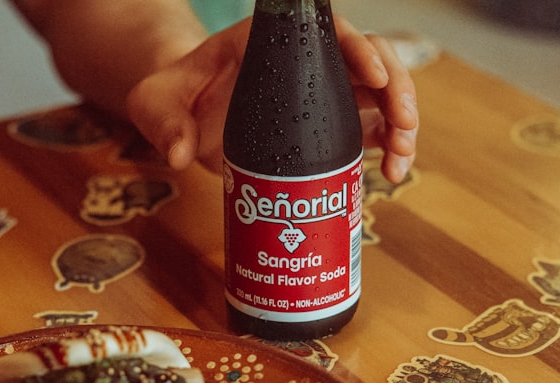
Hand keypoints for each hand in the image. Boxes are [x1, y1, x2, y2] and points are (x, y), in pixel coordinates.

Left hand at [126, 15, 418, 182]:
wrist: (179, 114)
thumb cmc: (171, 95)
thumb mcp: (155, 102)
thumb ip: (162, 122)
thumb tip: (178, 153)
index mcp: (270, 42)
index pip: (327, 34)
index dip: (359, 51)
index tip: (377, 79)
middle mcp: (305, 62)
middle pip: (370, 60)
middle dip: (397, 91)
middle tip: (404, 129)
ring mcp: (318, 92)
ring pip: (377, 94)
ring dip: (399, 123)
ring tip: (400, 163)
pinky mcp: (321, 125)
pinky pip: (365, 128)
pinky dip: (384, 146)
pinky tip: (391, 172)